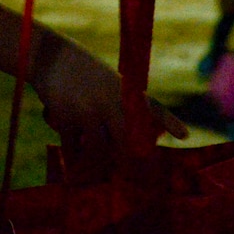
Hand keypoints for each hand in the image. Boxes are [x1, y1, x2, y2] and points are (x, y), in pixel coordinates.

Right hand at [31, 32, 186, 157]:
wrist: (50, 56)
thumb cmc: (83, 72)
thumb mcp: (108, 82)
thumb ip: (122, 110)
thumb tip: (129, 145)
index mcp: (124, 92)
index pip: (152, 108)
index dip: (169, 122)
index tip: (184, 135)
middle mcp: (111, 102)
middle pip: (127, 144)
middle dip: (128, 162)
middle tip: (128, 176)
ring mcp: (89, 110)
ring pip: (100, 151)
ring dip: (94, 161)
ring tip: (89, 168)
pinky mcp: (67, 118)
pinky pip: (74, 149)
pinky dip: (72, 157)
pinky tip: (70, 162)